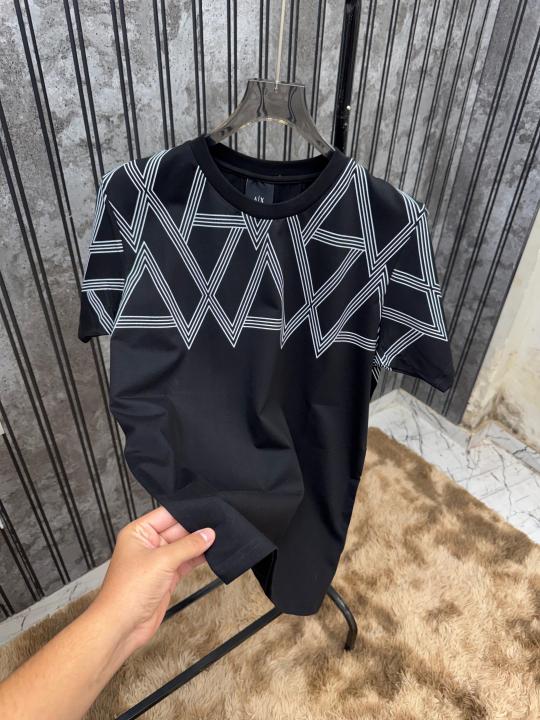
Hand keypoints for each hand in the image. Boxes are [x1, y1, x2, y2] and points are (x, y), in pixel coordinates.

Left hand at [90, 506, 215, 652]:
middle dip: (197, 529)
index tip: (209, 507)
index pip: (167, 514)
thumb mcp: (161, 561)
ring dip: (200, 545)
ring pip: (183, 547)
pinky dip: (198, 559)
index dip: (187, 511)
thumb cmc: (128, 591)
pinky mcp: (166, 577)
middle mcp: (147, 544)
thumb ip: (188, 546)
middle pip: (177, 530)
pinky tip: (212, 554)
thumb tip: (207, 534)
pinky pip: (185, 562)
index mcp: (138, 532)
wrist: (122, 626)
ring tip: (221, 538)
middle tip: (220, 524)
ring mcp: (158, 561)